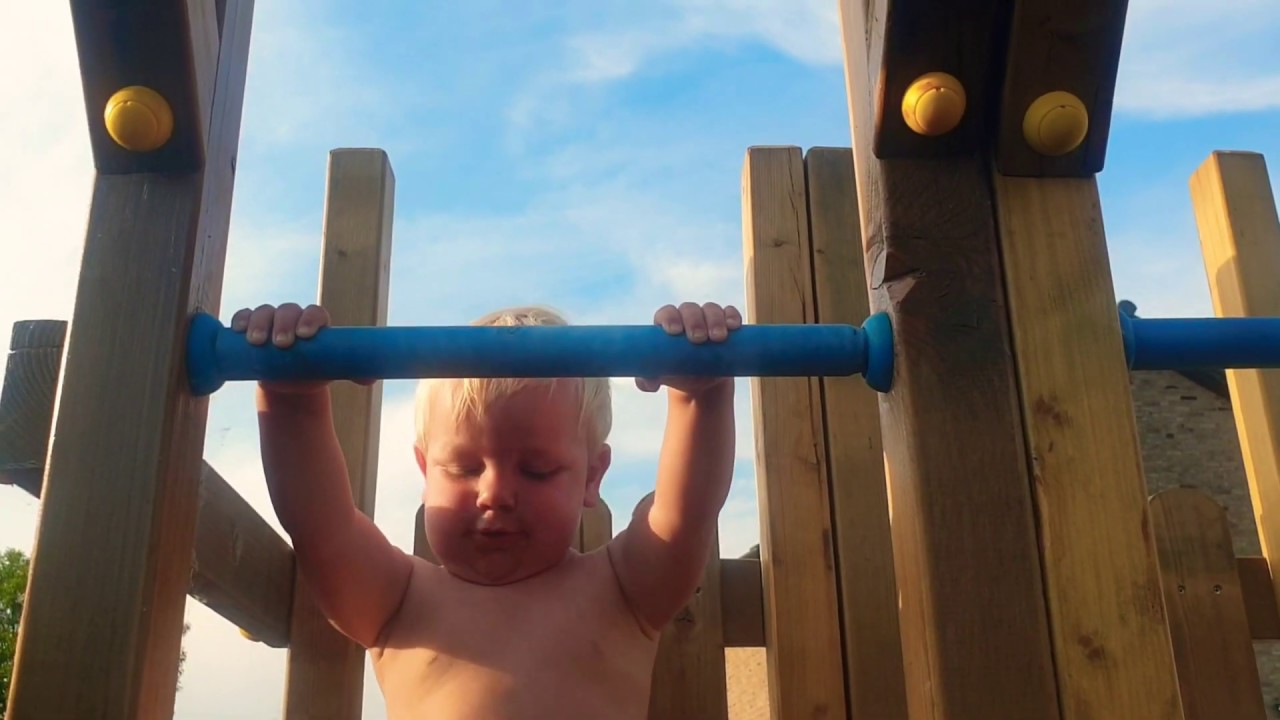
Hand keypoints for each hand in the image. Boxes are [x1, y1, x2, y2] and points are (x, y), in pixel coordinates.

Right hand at [231, 303, 373, 392]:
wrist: (291, 381)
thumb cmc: (315, 370)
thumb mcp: (333, 370)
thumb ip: (353, 372)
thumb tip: (370, 379)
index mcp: (315, 322)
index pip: (314, 313)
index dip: (310, 319)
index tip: (306, 335)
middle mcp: (293, 317)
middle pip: (287, 311)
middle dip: (283, 324)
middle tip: (281, 344)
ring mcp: (271, 321)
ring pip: (264, 312)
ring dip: (258, 323)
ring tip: (256, 341)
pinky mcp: (251, 328)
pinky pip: (244, 317)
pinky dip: (240, 320)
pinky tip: (236, 330)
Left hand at [636, 302, 741, 396]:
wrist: (699, 381)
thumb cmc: (676, 373)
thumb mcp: (660, 376)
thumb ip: (647, 379)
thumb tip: (648, 384)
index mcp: (667, 323)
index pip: (666, 313)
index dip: (669, 318)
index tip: (674, 331)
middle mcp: (687, 317)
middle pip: (689, 309)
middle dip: (694, 321)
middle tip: (699, 339)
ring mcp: (707, 318)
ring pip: (711, 309)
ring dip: (715, 320)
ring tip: (718, 338)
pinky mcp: (726, 323)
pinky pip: (729, 313)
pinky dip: (732, 317)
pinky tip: (734, 326)